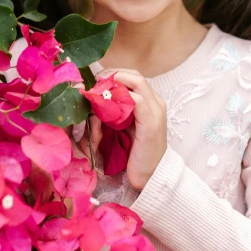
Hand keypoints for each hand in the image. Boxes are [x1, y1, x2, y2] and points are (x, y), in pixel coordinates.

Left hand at [95, 68, 166, 190]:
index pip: (133, 77)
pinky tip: (105, 105)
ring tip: (97, 92)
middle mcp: (156, 102)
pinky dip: (119, 98)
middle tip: (94, 82)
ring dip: (113, 84)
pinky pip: (136, 100)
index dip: (114, 75)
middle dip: (112, 75)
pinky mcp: (151, 122)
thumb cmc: (135, 154)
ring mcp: (155, 111)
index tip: (96, 81)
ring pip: (136, 82)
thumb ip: (116, 112)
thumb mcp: (124, 127)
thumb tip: (96, 101)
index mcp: (151, 102)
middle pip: (135, 75)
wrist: (150, 176)